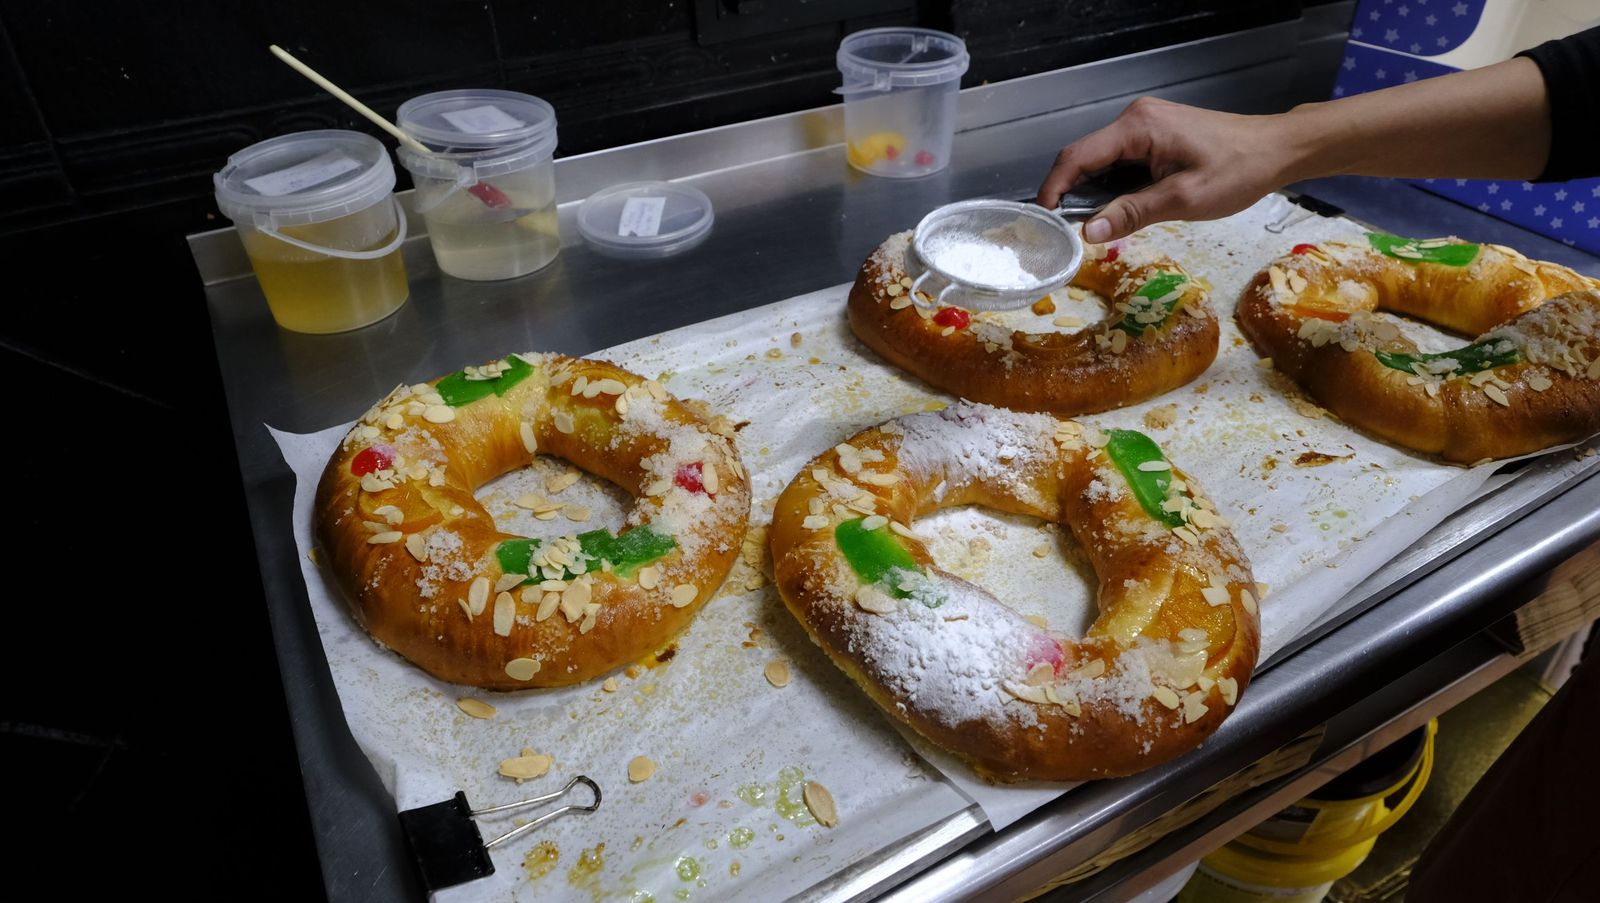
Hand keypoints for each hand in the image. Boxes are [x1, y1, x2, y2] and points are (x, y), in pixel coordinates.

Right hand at [1036, 97, 1298, 242]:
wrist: (1277, 150)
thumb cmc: (1237, 171)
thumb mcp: (1182, 199)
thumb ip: (1131, 213)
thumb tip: (1088, 233)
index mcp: (1137, 127)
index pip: (1077, 156)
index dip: (1054, 188)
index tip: (1044, 220)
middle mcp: (1135, 119)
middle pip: (1085, 157)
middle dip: (1071, 193)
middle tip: (1065, 231)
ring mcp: (1145, 126)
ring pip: (1102, 161)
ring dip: (1093, 192)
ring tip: (1091, 225)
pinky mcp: (1155, 136)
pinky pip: (1121, 161)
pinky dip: (1113, 185)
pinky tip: (1117, 209)